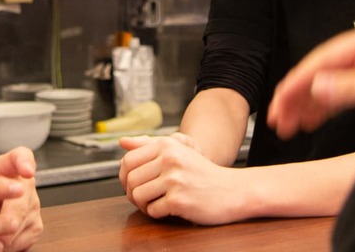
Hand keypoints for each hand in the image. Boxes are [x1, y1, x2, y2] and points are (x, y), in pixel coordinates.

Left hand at [0, 148, 42, 250]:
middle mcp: (26, 184)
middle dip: (10, 221)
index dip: (25, 163)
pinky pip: (26, 240)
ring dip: (9, 239)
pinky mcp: (34, 226)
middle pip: (23, 200)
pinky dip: (11, 247)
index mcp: (9, 165)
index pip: (21, 157)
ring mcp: (33, 206)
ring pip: (26, 223)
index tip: (26, 171)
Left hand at [117, 133, 247, 224]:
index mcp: (166, 146)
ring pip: (138, 196)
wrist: (232, 190)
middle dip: (133, 193)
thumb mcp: (178, 152)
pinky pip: (153, 211)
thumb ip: (148, 146)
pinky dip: (157, 213)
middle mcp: (169, 159)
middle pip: (130, 180)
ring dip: (143, 205)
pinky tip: (168, 209)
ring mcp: (175, 180)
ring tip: (155, 203)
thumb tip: (122, 142)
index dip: (124, 176)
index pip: (127, 160)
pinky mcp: (179, 200)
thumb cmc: (202, 172)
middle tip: (144, 198)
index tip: (133, 184)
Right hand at [266, 31, 354, 139]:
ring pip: (326, 84)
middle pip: (318, 73)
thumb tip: (316, 87)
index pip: (318, 64)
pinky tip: (311, 122)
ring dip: (306, 105)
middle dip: (295, 98)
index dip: (294, 87)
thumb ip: (353, 88)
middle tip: (278, 122)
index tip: (278, 107)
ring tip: (289, 127)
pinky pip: (339, 92)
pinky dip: (323, 108)